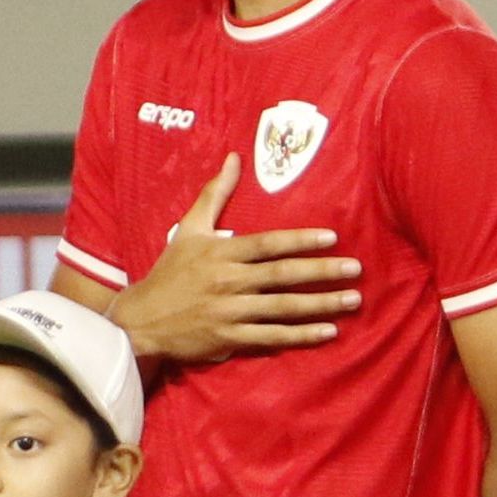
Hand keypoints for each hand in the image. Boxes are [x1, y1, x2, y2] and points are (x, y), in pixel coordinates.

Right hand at [109, 163, 359, 363]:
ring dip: (320, 305)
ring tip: (352, 300)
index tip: (333, 239)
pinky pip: (272, 337)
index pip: (268, 244)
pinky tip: (328, 332)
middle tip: (356, 270)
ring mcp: (230, 312)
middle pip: (282, 275)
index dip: (300, 241)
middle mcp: (228, 281)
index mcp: (221, 252)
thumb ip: (214, 193)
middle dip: (322, 272)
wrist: (141, 319)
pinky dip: (301, 336)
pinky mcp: (229, 338)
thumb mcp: (189, 228)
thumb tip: (234, 157)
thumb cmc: (170, 271)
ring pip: (282, 308)